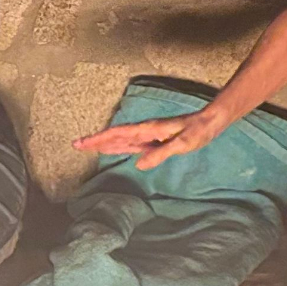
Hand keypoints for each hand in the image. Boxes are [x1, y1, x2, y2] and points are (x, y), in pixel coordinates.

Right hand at [74, 110, 222, 171]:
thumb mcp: (183, 144)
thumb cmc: (199, 131)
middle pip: (115, 136)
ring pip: (122, 140)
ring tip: (87, 147)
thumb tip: (139, 164)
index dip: (100, 139)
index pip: (119, 134)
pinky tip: (113, 149)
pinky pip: (132, 144)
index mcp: (149, 130)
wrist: (211, 121)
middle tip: (76, 145)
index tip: (82, 143)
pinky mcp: (155, 140)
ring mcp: (150, 135)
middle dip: (96, 140)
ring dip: (105, 143)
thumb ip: (161, 153)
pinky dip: (119, 146)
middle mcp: (146, 131)